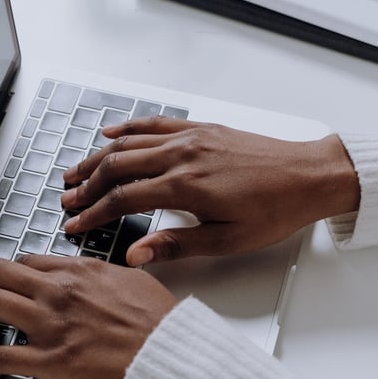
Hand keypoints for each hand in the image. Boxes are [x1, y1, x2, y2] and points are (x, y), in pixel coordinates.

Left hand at [0, 255, 176, 378]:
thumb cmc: (158, 320)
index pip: (27, 261)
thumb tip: (91, 275)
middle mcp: (58, 291)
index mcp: (78, 270)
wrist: (168, 352)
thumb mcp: (131, 278)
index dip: (11, 273)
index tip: (8, 283)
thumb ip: (102, 273)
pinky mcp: (48, 360)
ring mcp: (50, 324)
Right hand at [61, 118, 359, 264]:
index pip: (122, 199)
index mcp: (185, 187)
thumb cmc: (275, 210)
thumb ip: (175, 245)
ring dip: (97, 157)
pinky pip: (153, 123)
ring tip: (75, 171)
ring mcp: (189, 137)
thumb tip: (135, 255)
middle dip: (86, 185)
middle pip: (116, 167)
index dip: (93, 214)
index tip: (75, 224)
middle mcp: (181, 156)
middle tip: (67, 199)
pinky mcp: (200, 128)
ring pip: (128, 143)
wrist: (310, 175)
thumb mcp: (227, 241)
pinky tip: (109, 132)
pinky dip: (126, 128)